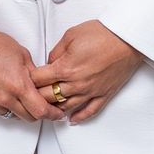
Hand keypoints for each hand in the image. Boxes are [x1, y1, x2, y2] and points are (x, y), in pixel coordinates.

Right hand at [0, 16, 63, 122]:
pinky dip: (5, 104)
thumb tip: (42, 84)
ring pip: (14, 115)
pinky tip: (4, 90)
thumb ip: (34, 74)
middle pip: (29, 117)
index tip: (57, 113)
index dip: (52, 114)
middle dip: (38, 112)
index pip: (41, 111)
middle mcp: (4, 98)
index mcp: (18, 85)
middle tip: (42, 104)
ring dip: (21, 108)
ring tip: (19, 92)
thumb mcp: (23, 55)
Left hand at [31, 20, 145, 123]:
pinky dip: (79, 117)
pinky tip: (72, 119)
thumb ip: (56, 51)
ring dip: (55, 108)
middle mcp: (76, 83)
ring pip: (66, 107)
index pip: (38, 80)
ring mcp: (90, 91)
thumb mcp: (71, 35)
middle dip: (37, 95)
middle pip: (49, 97)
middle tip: (32, 94)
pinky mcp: (104, 94)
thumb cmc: (103, 34)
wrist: (128, 38)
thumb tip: (50, 61)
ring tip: (47, 107)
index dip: (29, 79)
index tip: (26, 78)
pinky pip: (89, 111)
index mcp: (65, 68)